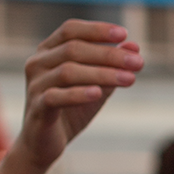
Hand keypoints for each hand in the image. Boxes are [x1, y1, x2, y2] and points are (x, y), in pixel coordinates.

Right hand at [17, 20, 143, 170]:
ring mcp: (35, 85)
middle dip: (109, 55)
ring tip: (129, 79)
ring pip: (68, 72)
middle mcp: (37, 63)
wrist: (44, 144)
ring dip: (102, 73)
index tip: (124, 34)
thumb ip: (112, 67)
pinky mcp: (37, 108)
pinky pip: (55, 97)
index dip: (97, 29)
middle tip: (138, 63)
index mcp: (48, 51)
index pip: (70, 30)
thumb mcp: (96, 85)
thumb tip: (134, 47)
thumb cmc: (70, 109)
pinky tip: (98, 93)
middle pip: (73, 49)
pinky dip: (78, 94)